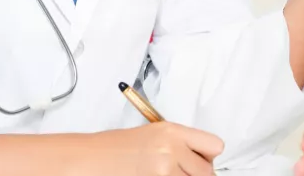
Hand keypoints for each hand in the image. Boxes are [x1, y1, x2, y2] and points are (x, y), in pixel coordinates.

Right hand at [88, 122, 223, 175]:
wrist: (88, 159)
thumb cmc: (114, 148)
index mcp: (172, 131)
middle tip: (180, 173)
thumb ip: (180, 144)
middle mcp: (171, 150)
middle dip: (197, 175)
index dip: (208, 158)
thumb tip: (201, 161)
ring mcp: (164, 171)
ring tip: (165, 175)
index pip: (215, 146)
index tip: (200, 162)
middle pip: (208, 172)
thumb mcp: (152, 135)